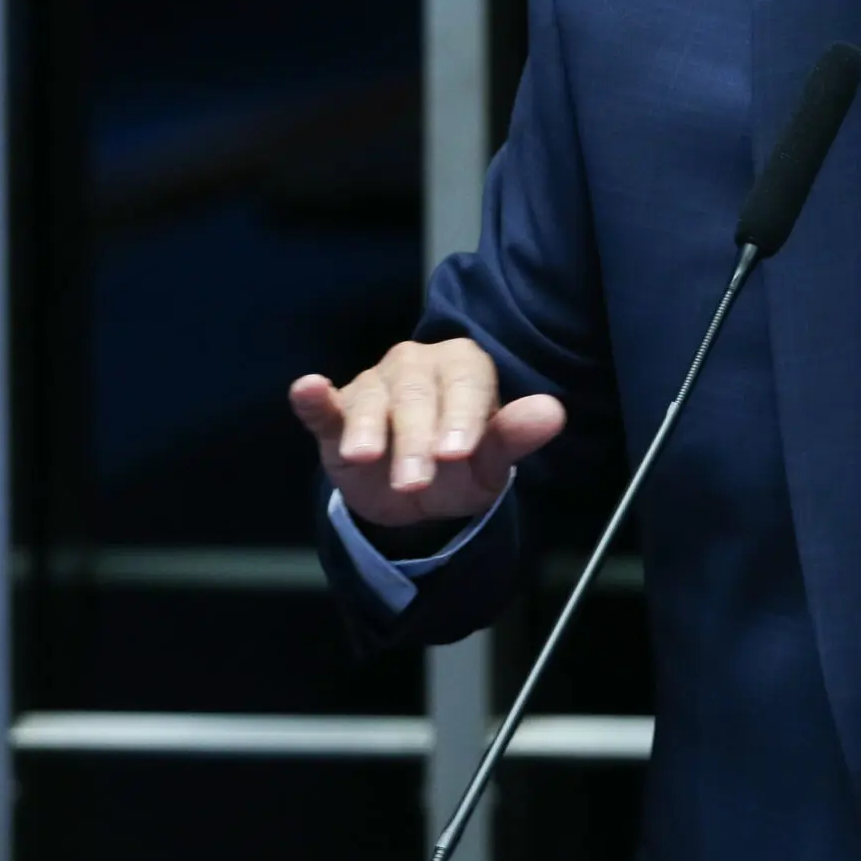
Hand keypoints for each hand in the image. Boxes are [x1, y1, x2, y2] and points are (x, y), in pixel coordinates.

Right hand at [289, 339, 565, 528]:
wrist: (414, 494)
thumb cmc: (460, 466)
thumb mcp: (491, 461)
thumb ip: (517, 435)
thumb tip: (553, 412)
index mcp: (464, 368)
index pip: (467, 383)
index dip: (461, 416)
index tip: (457, 453)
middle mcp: (418, 366)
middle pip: (416, 397)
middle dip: (415, 440)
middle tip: (415, 481)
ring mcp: (375, 386)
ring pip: (371, 401)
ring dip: (367, 429)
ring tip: (363, 456)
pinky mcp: (337, 413)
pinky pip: (325, 406)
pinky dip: (314, 398)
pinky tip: (308, 389)